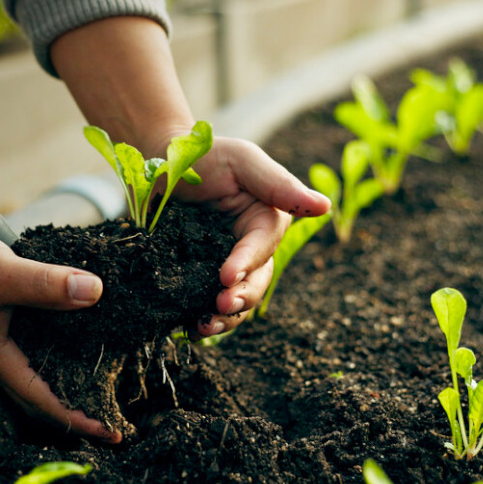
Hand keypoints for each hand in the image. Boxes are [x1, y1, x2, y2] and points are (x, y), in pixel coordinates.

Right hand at [0, 219, 122, 443]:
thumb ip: (47, 285)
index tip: (113, 434)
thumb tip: (96, 293)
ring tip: (106, 371)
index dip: (80, 419)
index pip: (45, 400)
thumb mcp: (2, 273)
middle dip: (79, 401)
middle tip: (116, 409)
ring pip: (39, 357)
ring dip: (71, 367)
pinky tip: (77, 317)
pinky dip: (58, 331)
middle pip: (44, 387)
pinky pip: (33, 330)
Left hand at [168, 134, 330, 336]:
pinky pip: (206, 304)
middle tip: (219, 306)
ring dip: (225, 318)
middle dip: (241, 298)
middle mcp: (250, 249)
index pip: (263, 247)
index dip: (247, 263)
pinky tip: (188, 329)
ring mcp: (223, 265)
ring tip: (203, 326)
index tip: (225, 276)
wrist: (157, 162)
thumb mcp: (241, 161)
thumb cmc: (203, 154)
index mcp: (266, 222)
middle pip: (256, 282)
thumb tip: (325, 207)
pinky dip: (202, 319)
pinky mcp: (198, 277)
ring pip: (237, 300)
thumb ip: (279, 184)